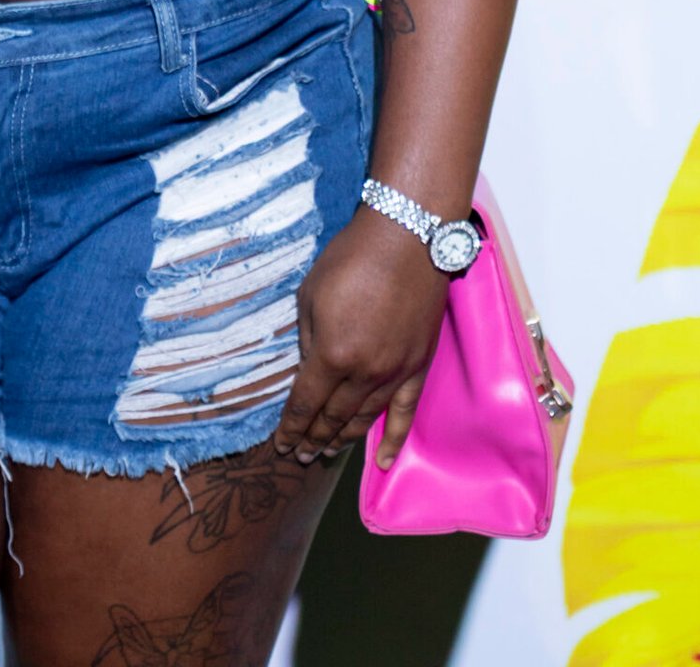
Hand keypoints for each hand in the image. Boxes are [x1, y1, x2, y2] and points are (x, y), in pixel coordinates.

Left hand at [274, 207, 449, 468]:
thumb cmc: (351, 259)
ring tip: (326, 453)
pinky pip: (405, 413)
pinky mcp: (418, 367)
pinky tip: (381, 461)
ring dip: (343, 440)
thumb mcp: (311, 294)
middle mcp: (364, 373)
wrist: (407, 239)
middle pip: (334, 418)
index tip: (281, 445)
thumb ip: (308, 340)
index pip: (305, 403)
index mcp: (332, 354)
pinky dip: (394, 440)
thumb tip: (309, 371)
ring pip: (365, 419)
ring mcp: (395, 373)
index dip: (291, 427)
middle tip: (300, 457)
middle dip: (313, 439)